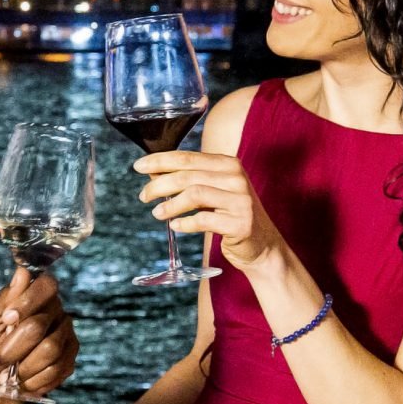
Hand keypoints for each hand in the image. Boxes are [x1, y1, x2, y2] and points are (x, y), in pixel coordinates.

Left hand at [0, 268, 77, 403]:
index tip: (7, 319)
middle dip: (13, 347)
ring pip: (49, 350)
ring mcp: (66, 334)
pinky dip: (34, 379)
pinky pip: (56, 370)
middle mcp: (55, 310)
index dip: (27, 302)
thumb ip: (3, 301)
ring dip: (23, 367)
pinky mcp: (70, 356)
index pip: (46, 285)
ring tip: (12, 372)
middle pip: (39, 325)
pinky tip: (25, 378)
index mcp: (34, 295)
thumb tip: (22, 273)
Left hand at [134, 151, 281, 271]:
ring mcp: (240, 200)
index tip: (139, 167)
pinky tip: (176, 226)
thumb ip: (189, 181)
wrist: (263, 246)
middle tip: (143, 196)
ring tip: (157, 213)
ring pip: (194, 194)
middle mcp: (236, 178)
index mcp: (228, 164)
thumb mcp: (214, 192)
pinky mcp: (240, 223)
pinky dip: (184, 223)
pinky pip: (203, 220)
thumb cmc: (232, 217)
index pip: (187, 157)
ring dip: (170, 204)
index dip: (160, 161)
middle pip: (187, 175)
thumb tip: (154, 175)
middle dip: (159, 185)